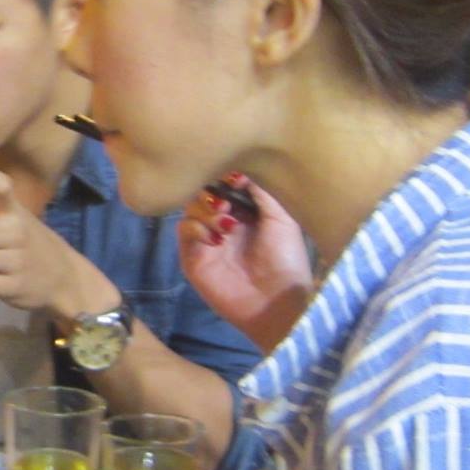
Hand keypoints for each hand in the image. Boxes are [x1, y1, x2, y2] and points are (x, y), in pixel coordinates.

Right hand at [178, 176, 312, 353]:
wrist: (277, 302)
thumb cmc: (286, 259)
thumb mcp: (281, 216)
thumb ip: (261, 189)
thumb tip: (237, 167)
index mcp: (248, 209)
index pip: (226, 179)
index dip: (227, 172)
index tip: (237, 176)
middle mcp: (225, 220)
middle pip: (204, 188)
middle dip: (213, 188)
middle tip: (228, 200)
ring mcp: (207, 238)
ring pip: (191, 206)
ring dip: (206, 207)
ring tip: (226, 221)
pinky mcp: (193, 257)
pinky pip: (184, 230)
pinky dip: (196, 227)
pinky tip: (217, 238)